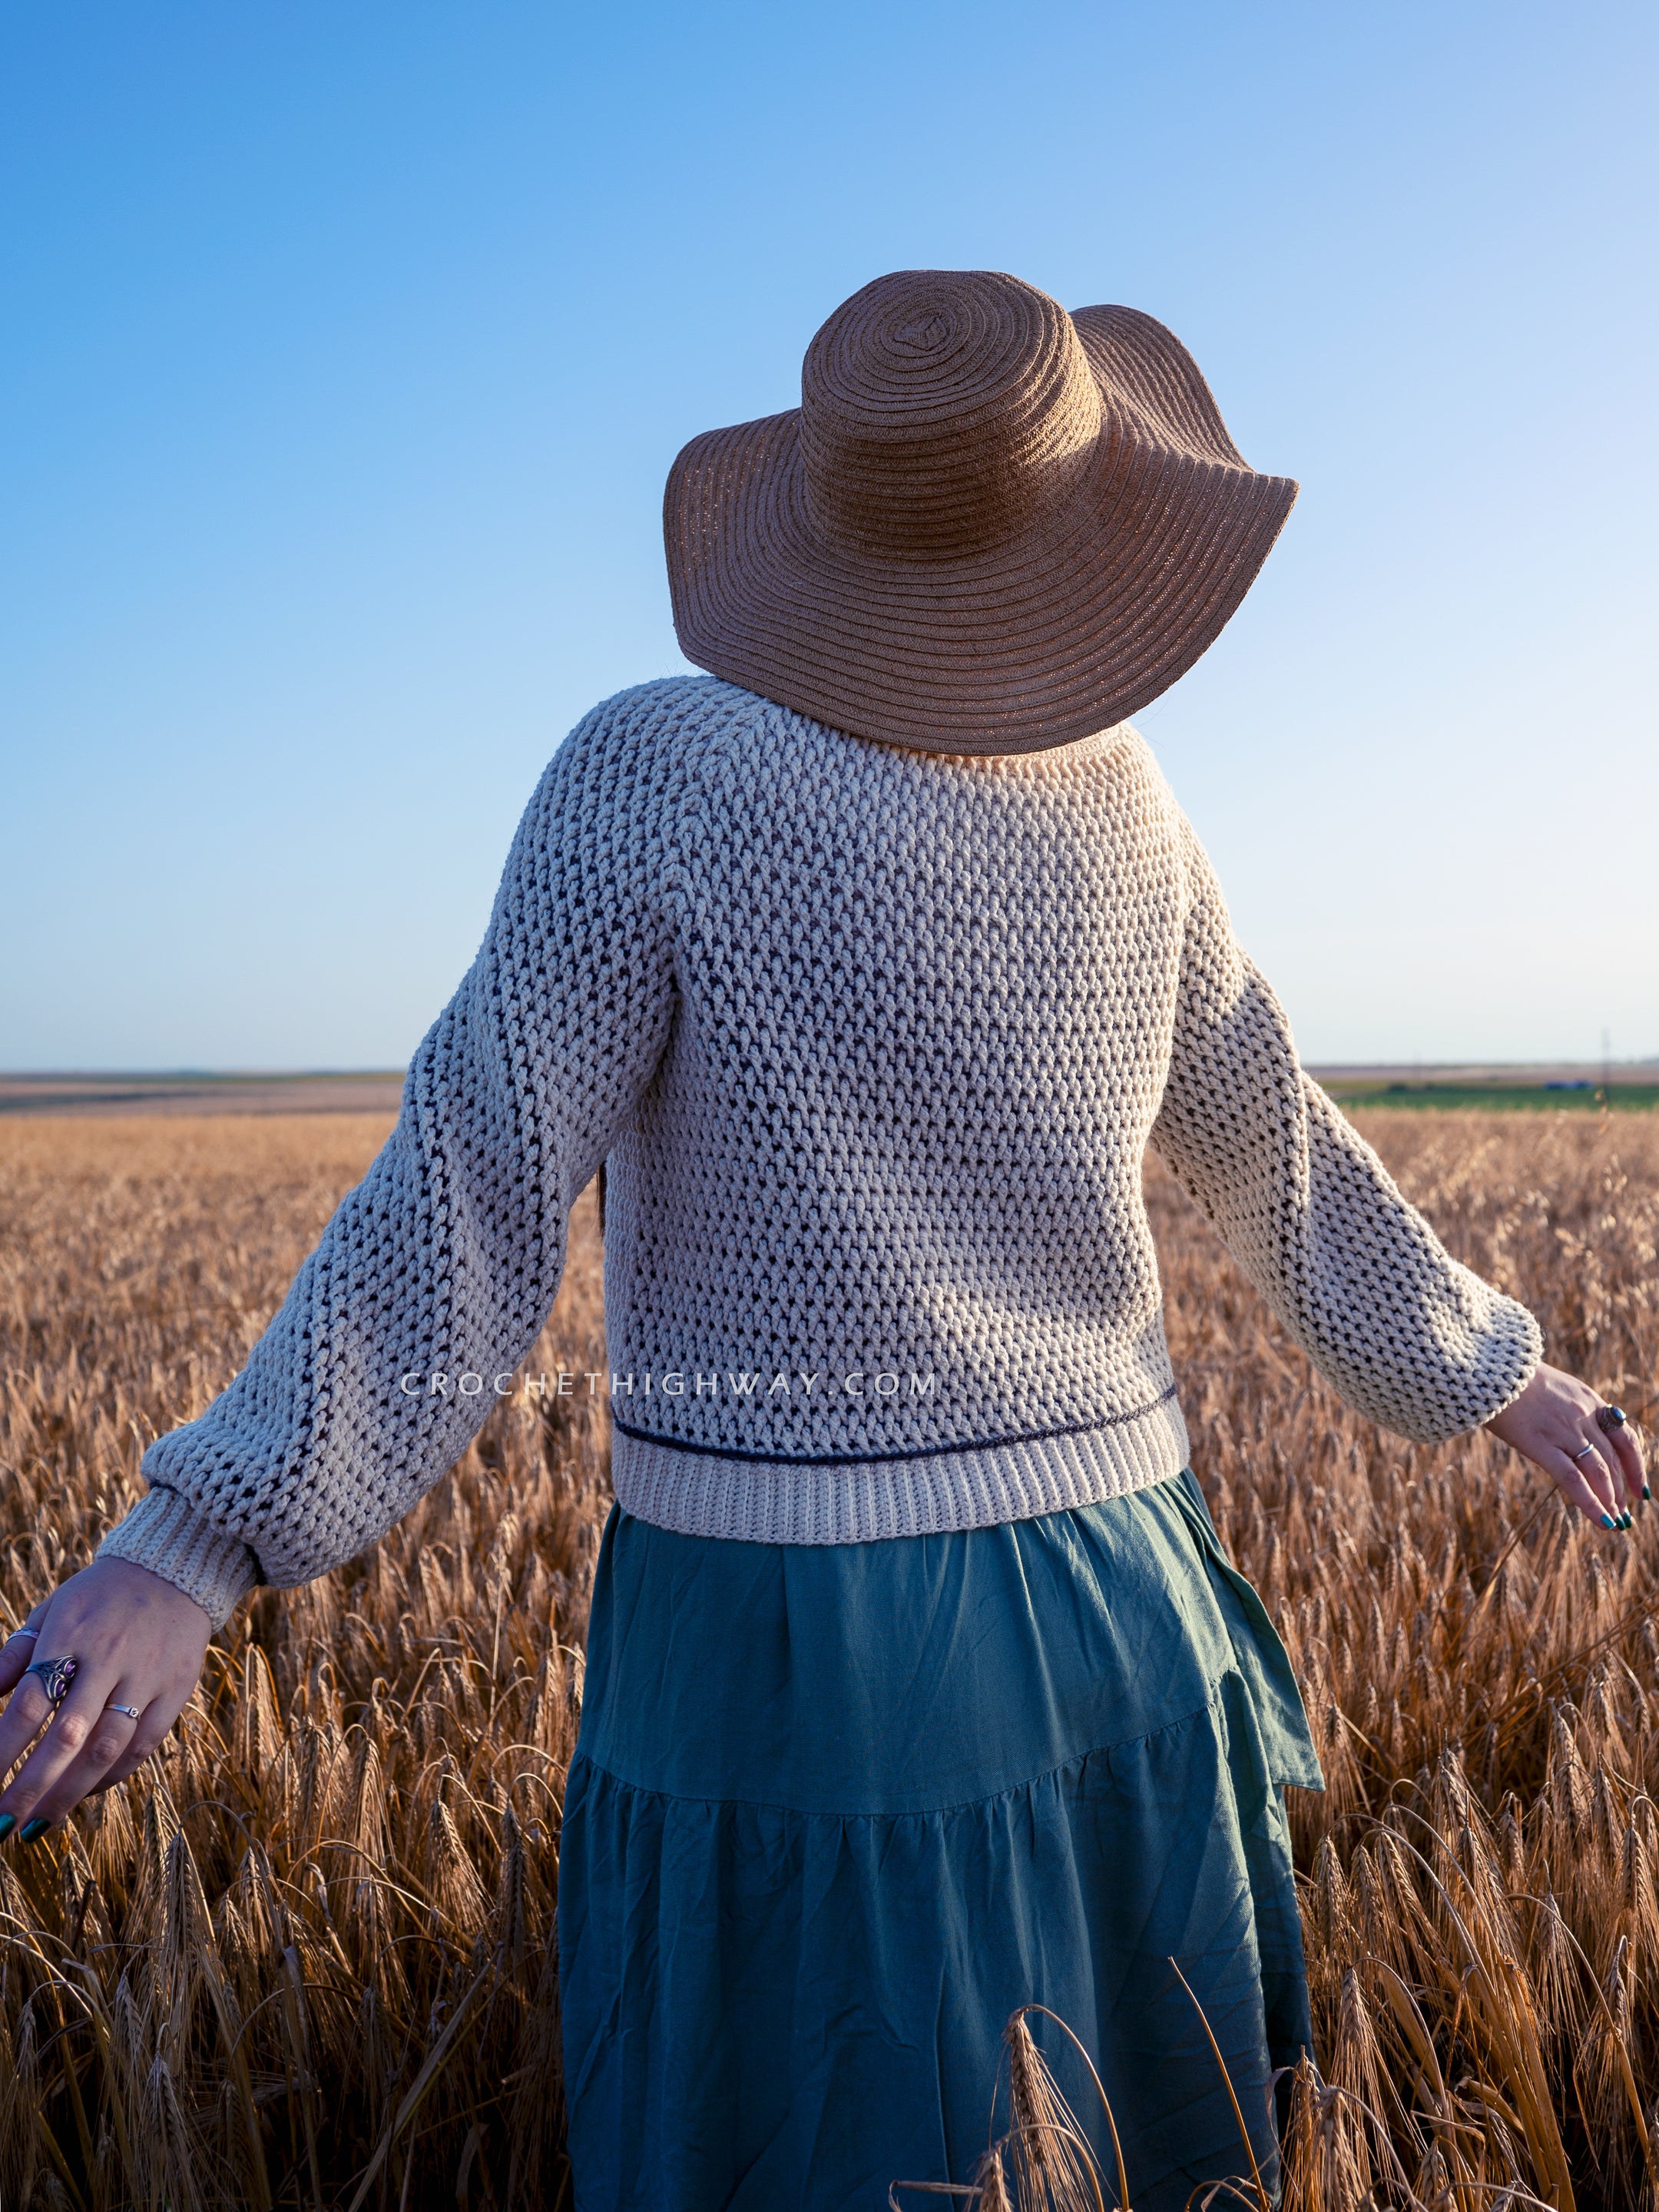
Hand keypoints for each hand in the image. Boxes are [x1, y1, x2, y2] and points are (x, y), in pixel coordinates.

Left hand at [0, 1557, 210, 1840]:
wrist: (176, 1569)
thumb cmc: (101, 1596)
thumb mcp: (54, 1611)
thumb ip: (17, 1656)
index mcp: (70, 1635)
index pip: (29, 1703)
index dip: (2, 1750)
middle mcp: (108, 1657)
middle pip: (66, 1736)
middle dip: (30, 1788)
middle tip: (2, 1826)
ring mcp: (146, 1675)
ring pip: (106, 1748)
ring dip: (69, 1794)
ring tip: (38, 1825)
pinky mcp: (175, 1689)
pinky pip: (143, 1745)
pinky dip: (112, 1776)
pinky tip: (86, 1794)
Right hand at [1486, 1363, 1648, 1528]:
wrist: (1485, 1368)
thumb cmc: (1509, 1378)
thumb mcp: (1550, 1386)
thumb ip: (1567, 1409)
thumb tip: (1574, 1436)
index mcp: (1588, 1399)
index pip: (1625, 1438)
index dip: (1636, 1466)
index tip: (1638, 1489)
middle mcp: (1582, 1415)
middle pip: (1613, 1460)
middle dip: (1621, 1492)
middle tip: (1623, 1515)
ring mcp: (1563, 1430)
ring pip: (1599, 1472)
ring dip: (1611, 1501)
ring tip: (1614, 1523)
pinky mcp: (1540, 1444)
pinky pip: (1573, 1479)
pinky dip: (1590, 1503)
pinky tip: (1601, 1522)